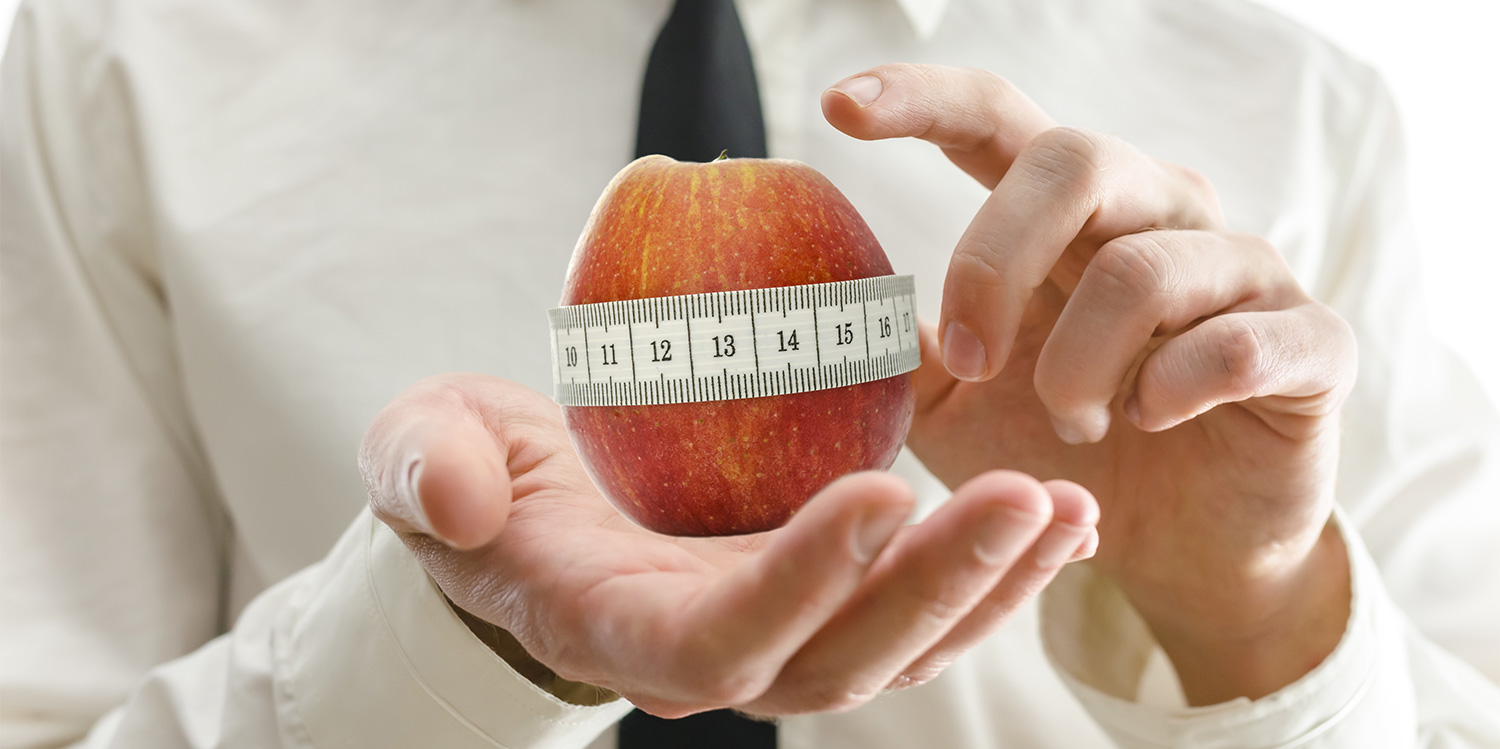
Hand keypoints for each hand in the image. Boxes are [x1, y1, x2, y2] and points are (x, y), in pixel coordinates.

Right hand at [360, 374, 1098, 716]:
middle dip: (938, 588)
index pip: (723, 639)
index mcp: (620, 628)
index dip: (802, 584)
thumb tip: (464, 508)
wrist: (526, 512)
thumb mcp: (420, 455)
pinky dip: (991, 575)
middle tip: (1024, 495)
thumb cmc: (476, 478)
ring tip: (1066, 509)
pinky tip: (1057, 522)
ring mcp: (776, 637)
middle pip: (842, 658)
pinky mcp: (819, 605)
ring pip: (900, 647)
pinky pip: (917, 612)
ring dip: (991, 586)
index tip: (881, 493)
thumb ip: (425, 473)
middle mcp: (712, 655)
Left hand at [824, 65, 1355, 703]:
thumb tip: (836, 312)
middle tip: (976, 360)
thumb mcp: (958, 408)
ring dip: (1082, 365)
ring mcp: (1241, 270)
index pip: (998, 121)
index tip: (838, 106)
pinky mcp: (1310, 341)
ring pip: (1143, 267)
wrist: (1182, 547)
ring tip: (1075, 423)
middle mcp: (1158, 215)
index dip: (922, 101)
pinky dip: (1175, 389)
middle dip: (997, 263)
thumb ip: (910, 348)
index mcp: (1068, 219)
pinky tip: (1154, 421)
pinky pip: (1239, 341)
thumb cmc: (1065, 454)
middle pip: (1073, 162)